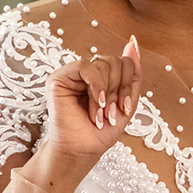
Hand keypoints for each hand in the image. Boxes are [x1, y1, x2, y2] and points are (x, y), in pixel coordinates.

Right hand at [40, 34, 142, 176]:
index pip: (126, 63)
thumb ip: (133, 73)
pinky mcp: (58, 78)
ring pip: (104, 63)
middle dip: (118, 90)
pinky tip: (95, 101)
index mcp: (103, 78)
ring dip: (107, 93)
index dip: (128, 86)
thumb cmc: (101, 132)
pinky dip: (96, 85)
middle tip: (110, 113)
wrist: (82, 151)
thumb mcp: (126, 102)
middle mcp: (87, 73)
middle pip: (117, 62)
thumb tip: (132, 41)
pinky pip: (86, 66)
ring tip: (99, 113)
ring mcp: (73, 74)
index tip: (124, 109)